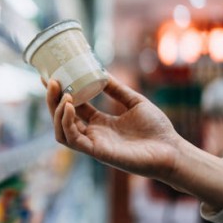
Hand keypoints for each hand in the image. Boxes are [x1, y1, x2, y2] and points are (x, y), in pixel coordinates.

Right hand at [45, 76, 181, 179]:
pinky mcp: (97, 152)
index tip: (50, 76)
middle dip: (52, 100)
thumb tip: (101, 70)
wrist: (172, 150)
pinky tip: (70, 106)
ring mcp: (93, 143)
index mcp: (99, 123)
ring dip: (57, 111)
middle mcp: (92, 133)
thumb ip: (117, 89)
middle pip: (61, 117)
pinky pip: (73, 139)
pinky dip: (67, 122)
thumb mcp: (134, 101)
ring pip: (61, 130)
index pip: (71, 107)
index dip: (59, 93)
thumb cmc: (157, 129)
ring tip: (63, 93)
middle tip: (50, 80)